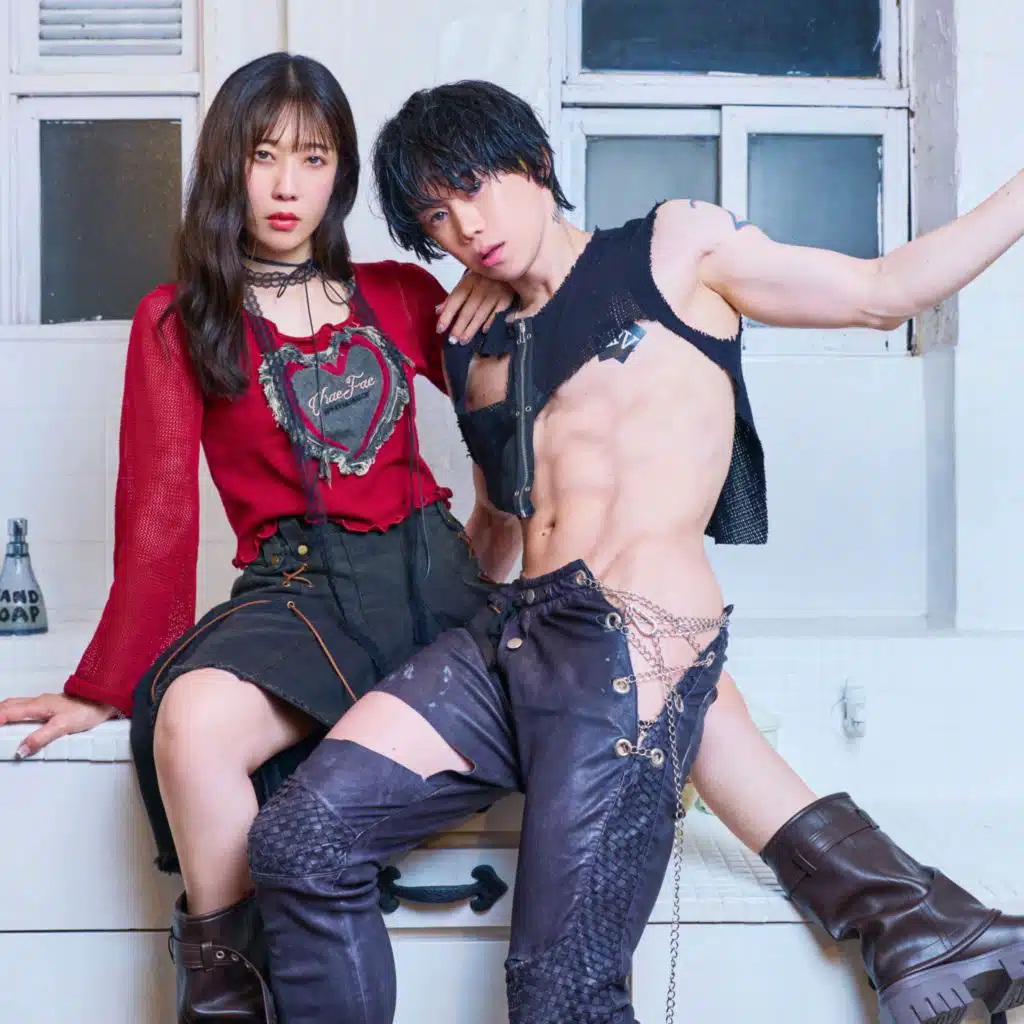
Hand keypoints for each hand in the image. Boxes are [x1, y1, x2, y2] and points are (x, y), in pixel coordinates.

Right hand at [0, 693, 117, 757]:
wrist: (104, 700)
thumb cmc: (87, 710)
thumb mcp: (63, 726)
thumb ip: (41, 737)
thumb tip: (21, 749)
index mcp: (38, 705)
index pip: (9, 711)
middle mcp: (38, 701)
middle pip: (9, 705)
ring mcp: (45, 702)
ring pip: (17, 704)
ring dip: (4, 712)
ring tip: (0, 722)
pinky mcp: (51, 705)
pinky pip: (26, 707)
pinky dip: (15, 712)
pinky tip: (18, 719)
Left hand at [436, 271, 514, 343]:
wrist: (506, 267)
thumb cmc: (484, 278)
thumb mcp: (467, 282)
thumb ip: (453, 298)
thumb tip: (438, 311)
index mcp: (468, 281)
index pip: (455, 300)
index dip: (447, 315)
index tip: (440, 329)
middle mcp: (480, 287)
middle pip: (467, 310)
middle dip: (459, 326)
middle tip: (452, 340)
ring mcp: (494, 293)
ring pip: (480, 314)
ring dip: (471, 329)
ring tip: (464, 340)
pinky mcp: (506, 298)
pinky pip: (497, 313)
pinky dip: (490, 323)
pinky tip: (483, 332)